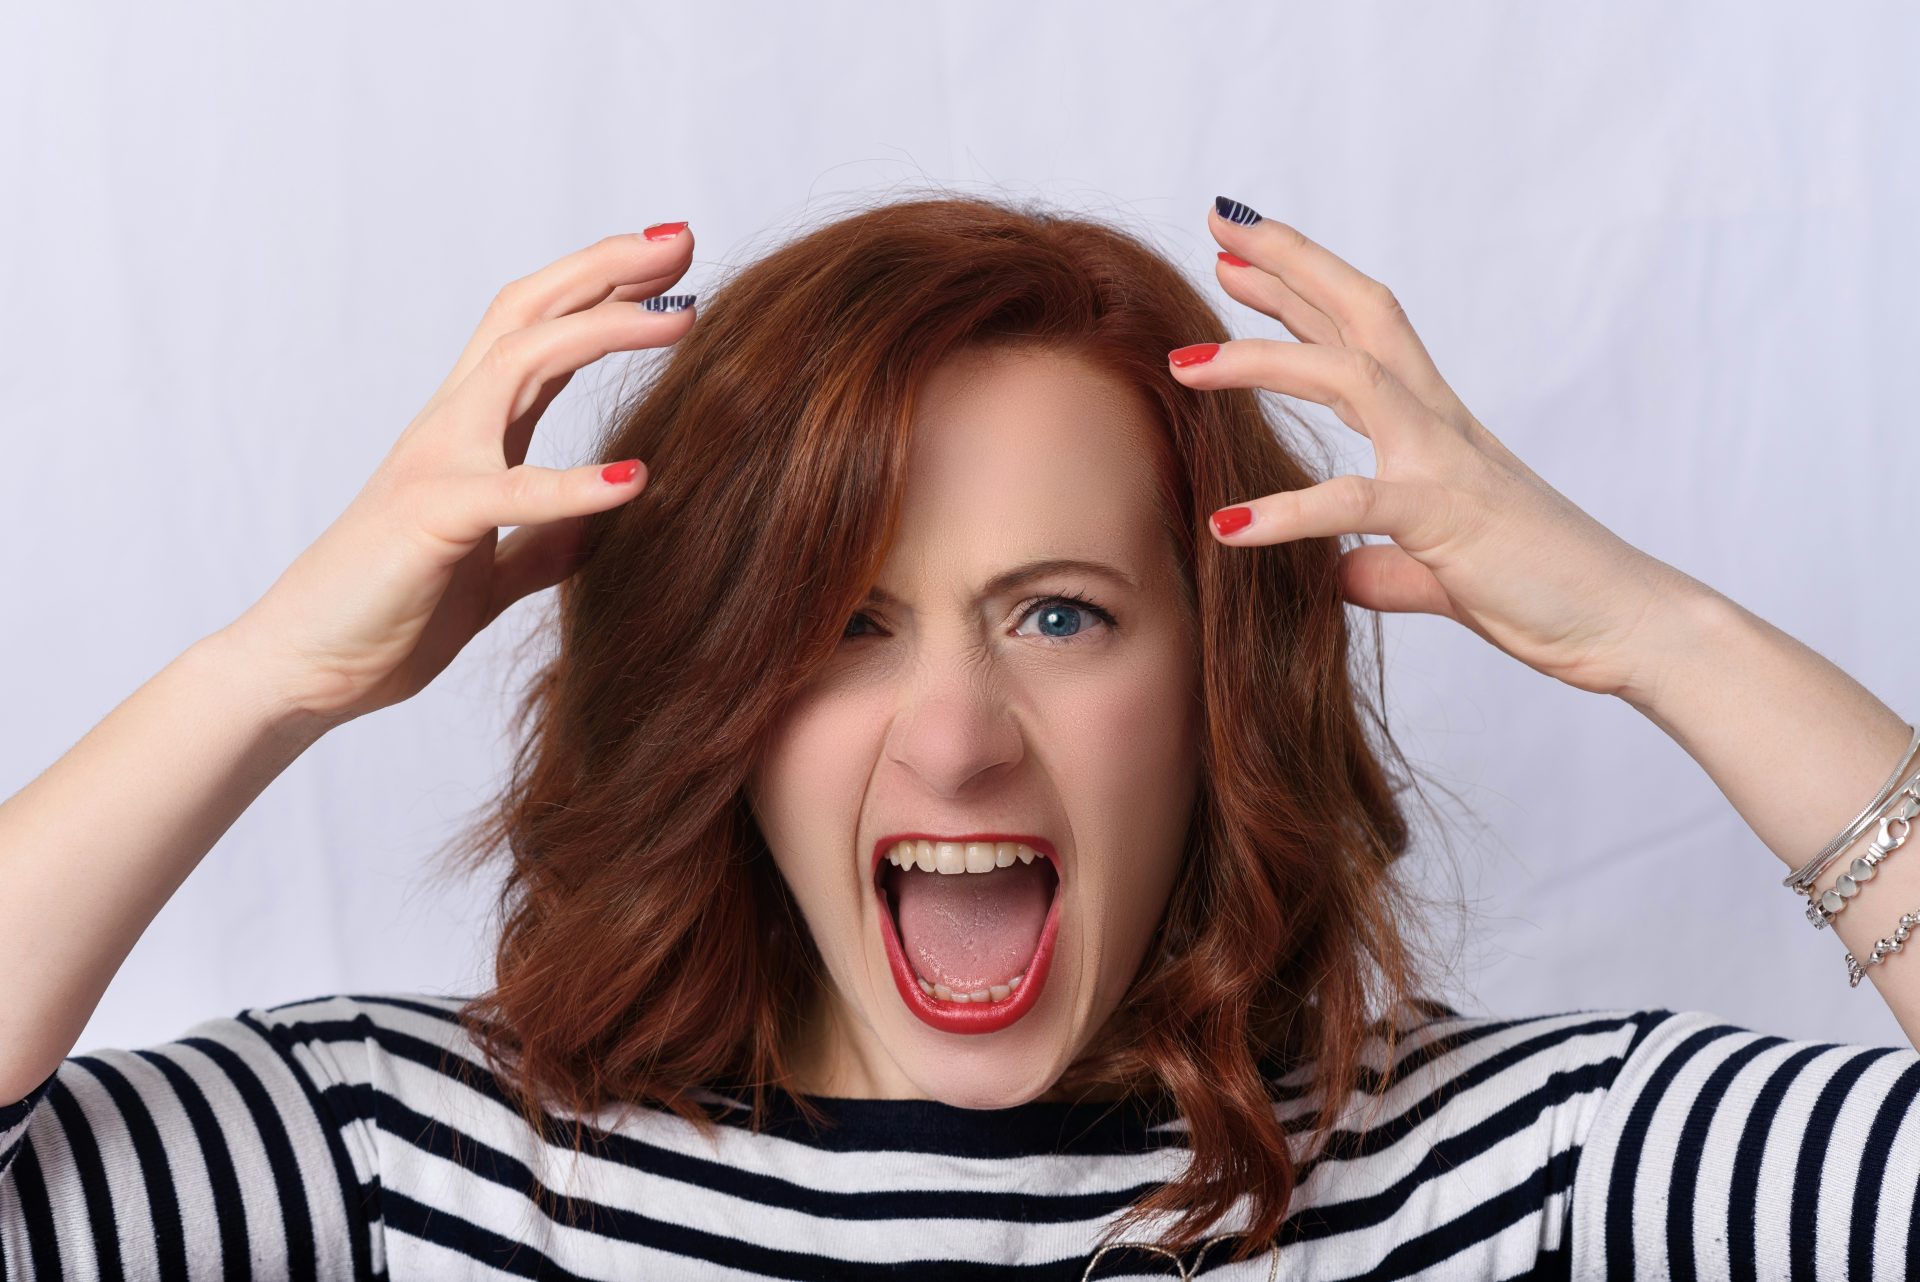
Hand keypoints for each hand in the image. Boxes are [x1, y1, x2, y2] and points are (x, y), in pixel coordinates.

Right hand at [220, 226, 696, 726]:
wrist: (302, 669)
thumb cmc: (384, 614)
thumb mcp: (488, 573)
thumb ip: (541, 542)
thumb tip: (602, 524)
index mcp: (469, 434)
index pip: (540, 333)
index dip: (603, 290)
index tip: (672, 266)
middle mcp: (451, 427)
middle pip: (529, 312)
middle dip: (606, 269)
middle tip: (684, 241)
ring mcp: (436, 464)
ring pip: (521, 362)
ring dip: (605, 332)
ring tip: (683, 324)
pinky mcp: (431, 521)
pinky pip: (510, 493)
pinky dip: (575, 485)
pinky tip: (635, 478)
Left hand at [1170, 199, 1704, 699]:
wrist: (1629, 627)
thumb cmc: (1546, 591)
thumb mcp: (1442, 572)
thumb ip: (1387, 567)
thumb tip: (1342, 576)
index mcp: (1438, 429)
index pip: (1363, 335)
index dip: (1302, 289)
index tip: (1240, 257)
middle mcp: (1442, 426)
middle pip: (1361, 313)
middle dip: (1290, 263)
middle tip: (1220, 224)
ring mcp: (1447, 464)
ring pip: (1350, 376)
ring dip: (1263, 360)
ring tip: (1184, 363)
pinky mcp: (1448, 520)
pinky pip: (1356, 503)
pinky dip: (1289, 511)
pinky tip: (1230, 527)